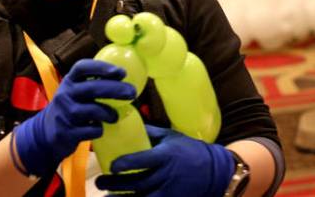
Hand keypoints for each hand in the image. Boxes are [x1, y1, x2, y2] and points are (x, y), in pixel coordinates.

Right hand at [13, 59, 135, 177]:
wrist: (45, 133)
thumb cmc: (70, 107)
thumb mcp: (75, 91)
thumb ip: (93, 83)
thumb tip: (124, 77)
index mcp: (69, 81)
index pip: (82, 67)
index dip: (102, 67)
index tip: (121, 72)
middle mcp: (65, 95)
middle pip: (93, 88)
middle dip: (116, 89)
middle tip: (132, 93)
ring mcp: (64, 114)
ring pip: (93, 110)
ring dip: (109, 113)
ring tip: (115, 116)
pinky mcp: (66, 133)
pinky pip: (90, 129)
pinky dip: (99, 129)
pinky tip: (99, 128)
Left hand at [95, 125, 234, 196]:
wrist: (213, 171)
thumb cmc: (190, 150)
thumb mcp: (172, 137)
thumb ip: (152, 133)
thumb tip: (130, 124)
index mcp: (166, 155)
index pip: (143, 160)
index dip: (126, 163)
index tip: (112, 165)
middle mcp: (165, 174)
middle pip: (136, 182)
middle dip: (116, 183)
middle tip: (101, 181)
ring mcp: (168, 190)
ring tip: (107, 196)